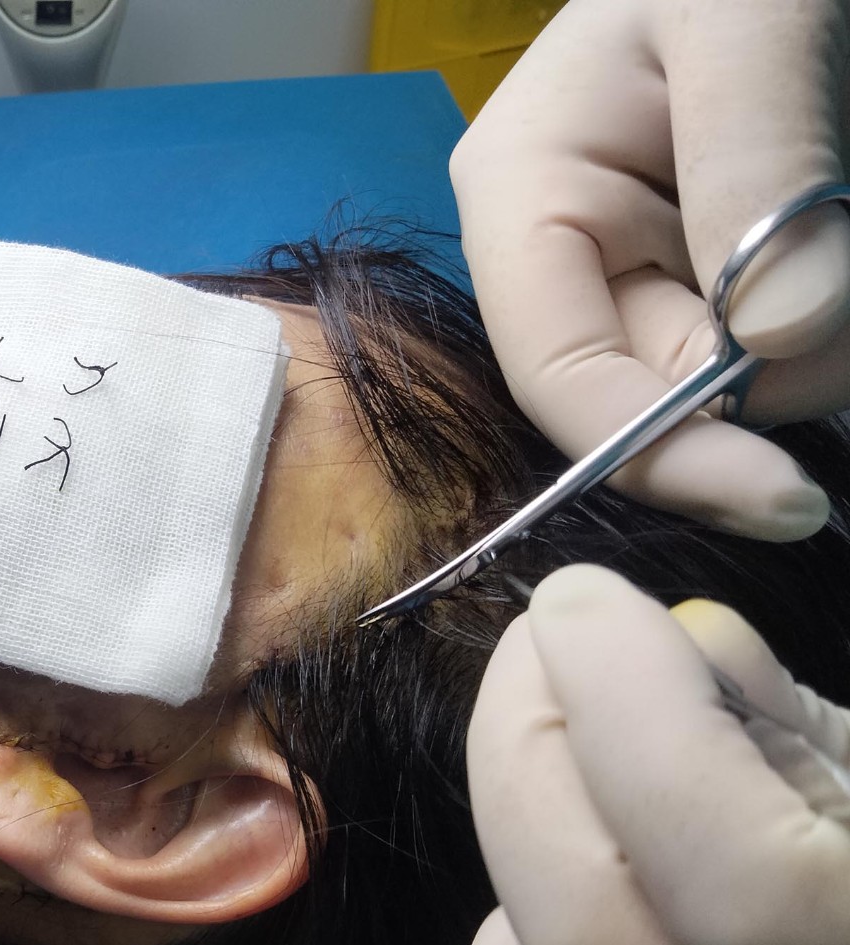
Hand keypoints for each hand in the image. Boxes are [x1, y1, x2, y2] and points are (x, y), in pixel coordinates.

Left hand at [441, 564, 849, 944]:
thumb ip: (816, 746)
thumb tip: (685, 641)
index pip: (730, 877)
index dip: (632, 712)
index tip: (588, 605)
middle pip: (595, 922)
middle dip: (535, 738)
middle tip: (548, 645)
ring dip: (527, 830)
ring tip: (572, 754)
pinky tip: (530, 937)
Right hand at [452, 0, 849, 540]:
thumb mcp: (752, 21)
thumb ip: (757, 166)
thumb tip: (782, 339)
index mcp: (524, 196)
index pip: (559, 375)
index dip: (660, 451)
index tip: (787, 499)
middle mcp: (564, 251)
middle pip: (650, 389)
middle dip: (769, 381)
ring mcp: (640, 261)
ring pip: (725, 377)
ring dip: (815, 348)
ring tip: (847, 220)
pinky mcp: (708, 266)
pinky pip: (767, 337)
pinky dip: (825, 328)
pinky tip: (837, 262)